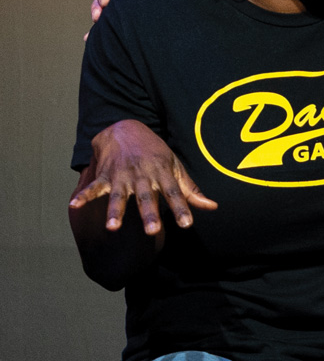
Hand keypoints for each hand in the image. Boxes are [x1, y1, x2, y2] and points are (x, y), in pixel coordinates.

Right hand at [69, 120, 216, 234]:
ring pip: (119, 195)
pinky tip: (74, 205)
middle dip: (149, 213)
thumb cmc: (155, 153)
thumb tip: (212, 207)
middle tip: (153, 231)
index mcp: (163, 173)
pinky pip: (94, 186)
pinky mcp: (105, 174)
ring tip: (112, 227)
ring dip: (116, 211)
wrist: (126, 129)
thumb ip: (191, 190)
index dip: (181, 208)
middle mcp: (143, 175)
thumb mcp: (175, 167)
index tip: (187, 224)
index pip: (175, 193)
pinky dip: (84, 195)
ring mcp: (122, 175)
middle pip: (147, 197)